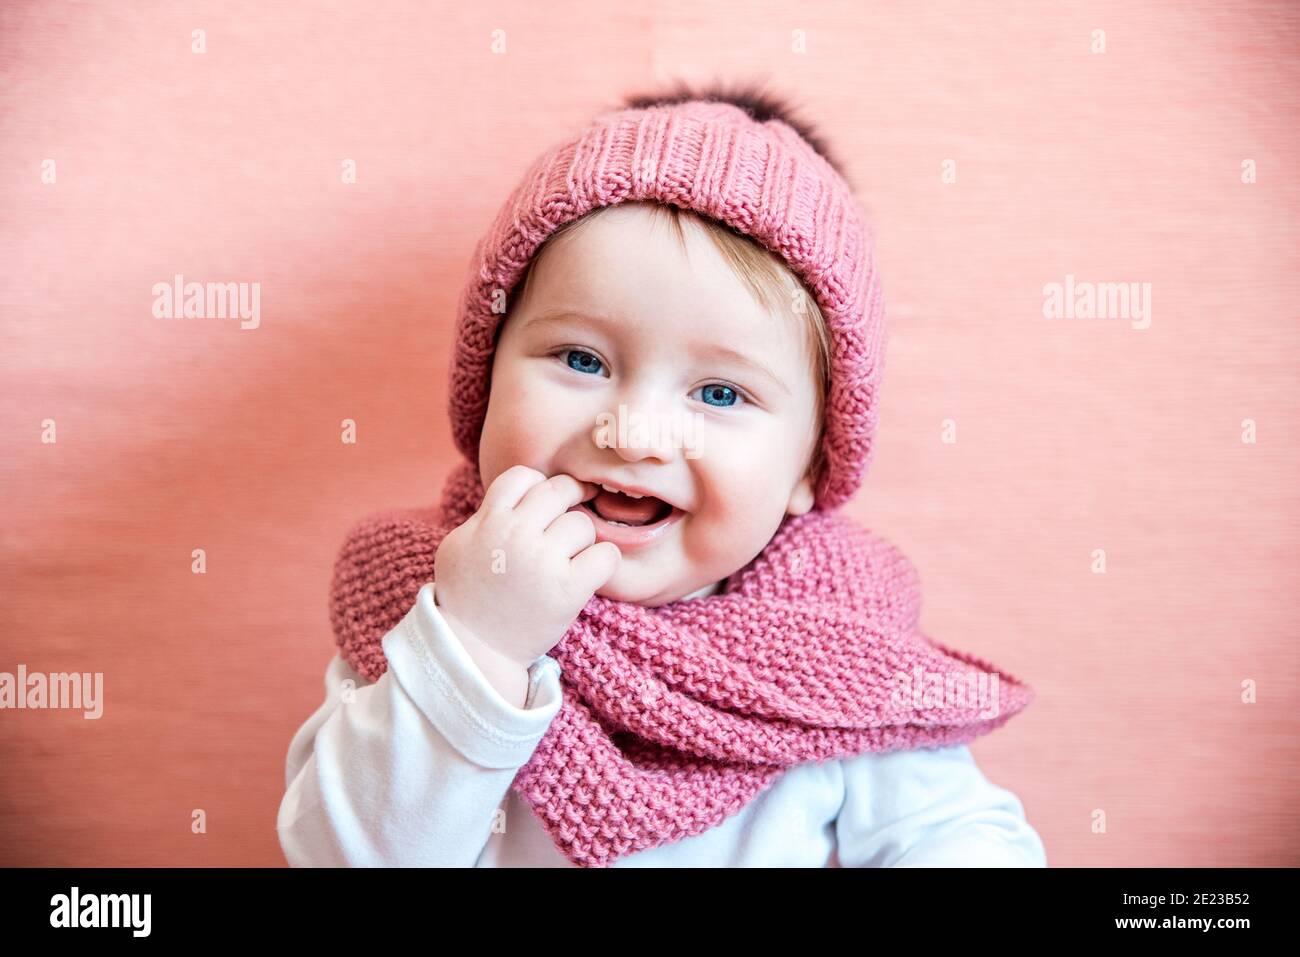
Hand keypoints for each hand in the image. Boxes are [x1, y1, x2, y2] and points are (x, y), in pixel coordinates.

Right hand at [432, 465, 621, 669]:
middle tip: (570, 520)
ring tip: (568, 561)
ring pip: (583, 524)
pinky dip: (604, 562)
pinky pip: (606, 556)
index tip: (544, 503)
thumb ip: (484, 518)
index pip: (523, 476)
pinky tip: (590, 573)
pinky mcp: (568, 590)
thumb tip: (512, 499)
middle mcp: (515, 535)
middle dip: (570, 501)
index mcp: (488, 521)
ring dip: (582, 540)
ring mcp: (543, 561)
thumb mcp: (458, 548)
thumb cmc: (465, 600)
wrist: (474, 651)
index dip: (537, 485)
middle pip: (559, 491)